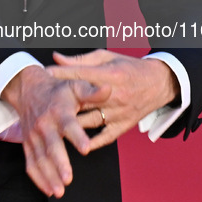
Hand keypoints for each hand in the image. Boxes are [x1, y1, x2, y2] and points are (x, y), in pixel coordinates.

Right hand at [1, 65, 108, 198]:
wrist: (28, 89)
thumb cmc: (57, 90)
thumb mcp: (75, 86)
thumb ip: (92, 91)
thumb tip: (109, 89)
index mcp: (59, 112)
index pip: (69, 125)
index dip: (77, 137)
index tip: (86, 149)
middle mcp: (44, 125)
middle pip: (51, 146)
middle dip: (59, 164)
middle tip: (68, 179)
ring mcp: (34, 136)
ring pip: (40, 159)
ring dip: (48, 176)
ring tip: (59, 191)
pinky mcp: (27, 144)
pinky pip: (30, 163)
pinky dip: (37, 178)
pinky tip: (48, 189)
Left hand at [48, 50, 178, 152]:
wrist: (159, 83)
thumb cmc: (129, 67)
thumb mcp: (106, 58)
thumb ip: (80, 61)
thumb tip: (56, 58)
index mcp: (110, 75)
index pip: (81, 75)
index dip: (61, 75)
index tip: (44, 75)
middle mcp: (114, 95)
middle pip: (82, 100)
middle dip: (62, 102)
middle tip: (42, 105)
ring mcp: (119, 112)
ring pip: (89, 121)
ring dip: (71, 124)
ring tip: (52, 126)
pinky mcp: (124, 126)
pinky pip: (104, 137)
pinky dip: (90, 142)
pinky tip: (75, 143)